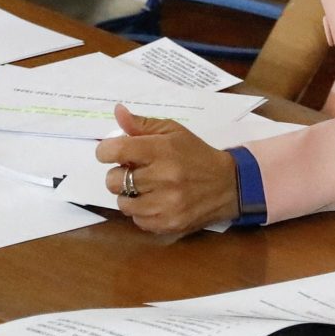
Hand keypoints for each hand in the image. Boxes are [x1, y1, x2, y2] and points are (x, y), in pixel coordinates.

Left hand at [98, 104, 238, 235]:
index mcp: (162, 150)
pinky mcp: (168, 224)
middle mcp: (163, 178)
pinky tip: (156, 202)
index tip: (112, 152)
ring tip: (146, 188)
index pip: (115, 150)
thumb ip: (142, 124)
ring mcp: (166, 204)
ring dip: (129, 195)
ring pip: (123, 203)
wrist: (228, 185)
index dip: (106, 151)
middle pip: (113, 180)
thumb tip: (117, 111)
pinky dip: (142, 211)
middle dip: (120, 174)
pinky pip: (137, 220)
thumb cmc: (196, 154)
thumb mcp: (173, 132)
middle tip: (135, 172)